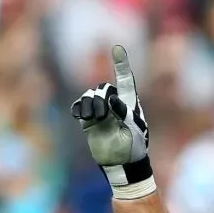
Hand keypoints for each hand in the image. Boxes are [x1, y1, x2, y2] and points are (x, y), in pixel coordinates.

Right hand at [71, 45, 153, 199]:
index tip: (117, 48)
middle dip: (102, 98)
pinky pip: (80, 107)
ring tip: (96, 119)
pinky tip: (82, 116)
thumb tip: (111, 98)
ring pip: (90, 96)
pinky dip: (80, 108)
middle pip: (103, 88)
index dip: (121, 64)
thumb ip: (123, 113)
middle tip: (105, 116)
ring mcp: (100, 112)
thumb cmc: (134, 147)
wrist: (121, 164)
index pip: (125, 81)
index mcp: (129, 104)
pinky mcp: (89, 121)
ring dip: (91, 104)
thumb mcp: (134, 130)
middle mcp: (114, 105)